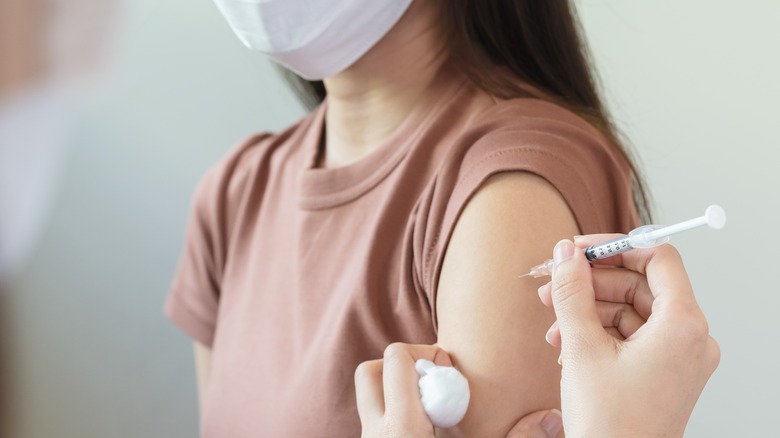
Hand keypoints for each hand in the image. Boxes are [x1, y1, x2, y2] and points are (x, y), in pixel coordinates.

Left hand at [355, 343, 563, 437]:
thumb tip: (551, 417)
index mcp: (403, 428)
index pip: (395, 360)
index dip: (425, 355)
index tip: (452, 374)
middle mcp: (376, 433)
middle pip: (370, 371)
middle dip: (400, 367)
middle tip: (437, 385)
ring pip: (369, 399)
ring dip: (397, 393)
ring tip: (435, 413)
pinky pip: (375, 423)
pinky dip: (396, 416)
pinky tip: (428, 435)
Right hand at [537, 236, 719, 437]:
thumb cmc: (609, 424)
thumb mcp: (581, 347)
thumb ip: (573, 292)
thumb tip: (566, 253)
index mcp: (683, 326)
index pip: (658, 258)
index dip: (615, 247)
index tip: (579, 250)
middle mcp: (691, 338)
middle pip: (641, 284)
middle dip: (591, 284)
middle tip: (552, 285)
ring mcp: (681, 358)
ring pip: (633, 311)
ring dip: (589, 312)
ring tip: (553, 325)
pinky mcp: (666, 373)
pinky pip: (634, 336)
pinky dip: (601, 334)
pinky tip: (568, 345)